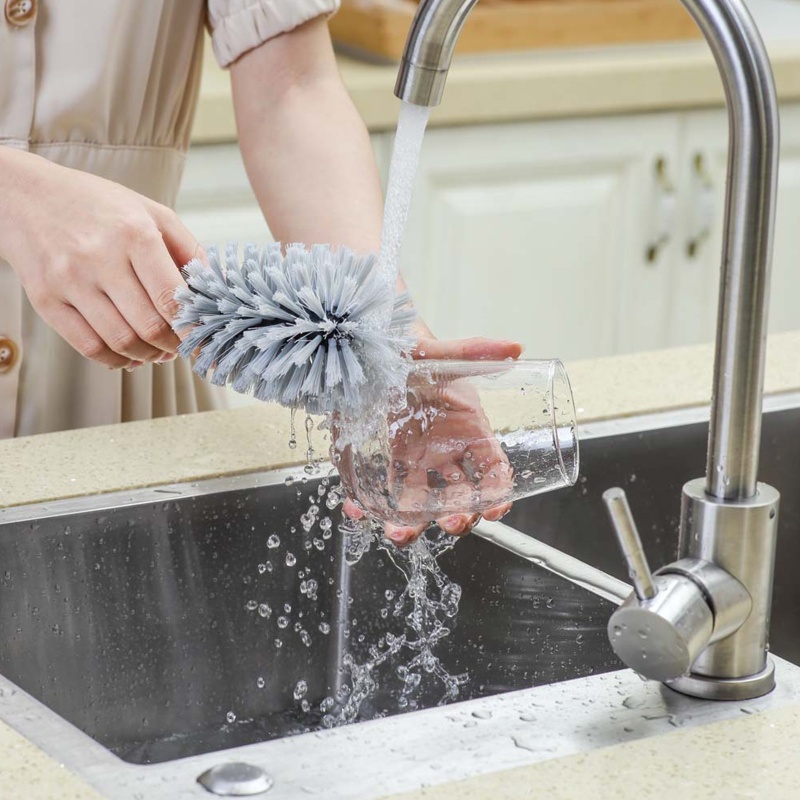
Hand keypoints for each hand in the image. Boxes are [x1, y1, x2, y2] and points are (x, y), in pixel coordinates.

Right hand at [0, 148, 197, 368]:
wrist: (26, 196)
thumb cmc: (98, 205)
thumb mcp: (151, 212)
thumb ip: (188, 250)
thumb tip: (215, 291)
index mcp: (134, 233)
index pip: (171, 297)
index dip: (194, 327)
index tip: (206, 340)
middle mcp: (100, 257)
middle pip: (150, 326)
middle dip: (175, 345)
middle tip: (183, 346)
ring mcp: (69, 281)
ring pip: (121, 342)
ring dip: (149, 356)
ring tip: (160, 350)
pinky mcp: (46, 300)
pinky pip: (89, 347)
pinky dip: (117, 360)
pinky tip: (131, 355)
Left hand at [342, 336, 522, 545]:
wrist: (370, 345)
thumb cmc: (411, 349)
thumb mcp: (438, 355)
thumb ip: (471, 352)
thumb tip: (513, 346)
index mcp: (466, 429)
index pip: (493, 469)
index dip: (498, 493)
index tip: (495, 509)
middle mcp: (442, 450)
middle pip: (458, 496)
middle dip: (458, 516)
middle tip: (451, 522)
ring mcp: (411, 458)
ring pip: (418, 502)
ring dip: (411, 523)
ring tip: (399, 531)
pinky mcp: (378, 459)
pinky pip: (376, 491)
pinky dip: (365, 506)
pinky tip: (358, 511)